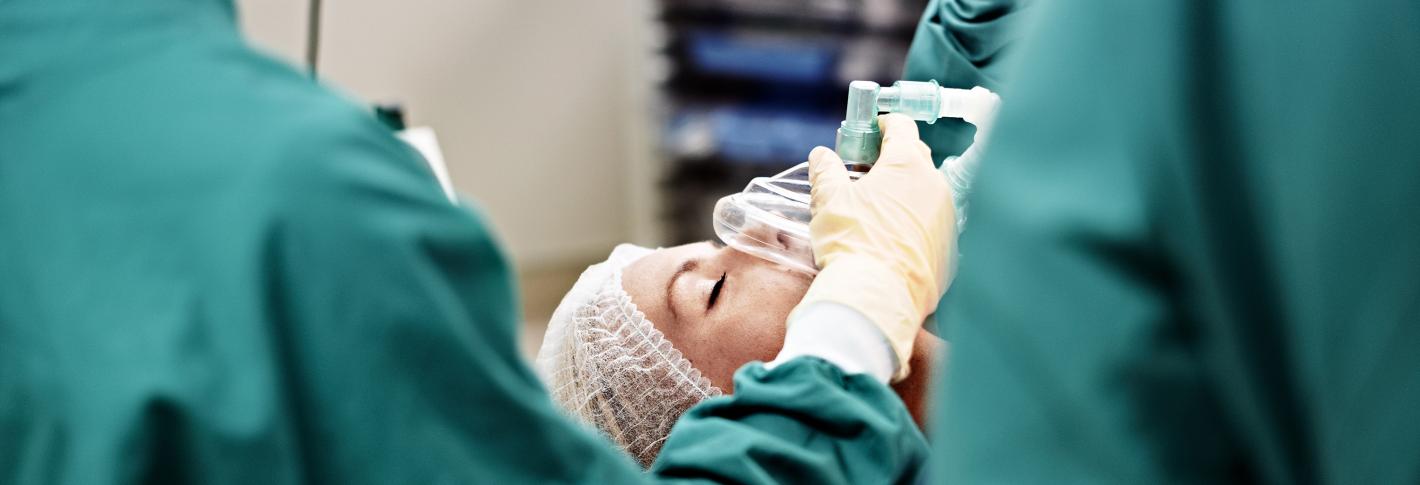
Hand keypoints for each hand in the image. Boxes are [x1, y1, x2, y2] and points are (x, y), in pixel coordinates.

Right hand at [792, 114, 956, 380]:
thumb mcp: (829, 201)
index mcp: (907, 165)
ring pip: (927, 193)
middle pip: (916, 158)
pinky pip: (933, 224)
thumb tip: (822, 155)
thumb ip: (826, 172)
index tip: (872, 130)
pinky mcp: (950, 248)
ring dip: (906, 193)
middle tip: (867, 171)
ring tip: (878, 210)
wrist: (878, 298)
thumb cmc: (853, 243)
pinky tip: (894, 238)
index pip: (902, 127)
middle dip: (893, 159)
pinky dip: (916, 223)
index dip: (884, 124)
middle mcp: (935, 185)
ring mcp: (947, 217)